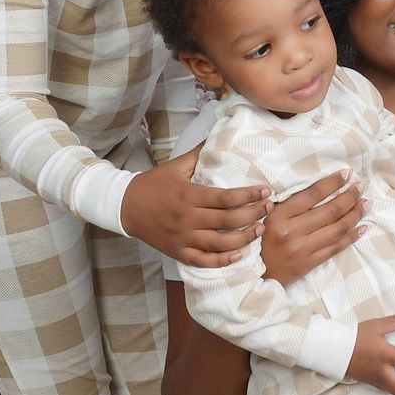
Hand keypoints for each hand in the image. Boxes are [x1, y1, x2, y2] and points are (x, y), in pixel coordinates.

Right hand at [121, 144, 271, 266]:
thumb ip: (199, 153)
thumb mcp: (176, 165)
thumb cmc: (153, 184)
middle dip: (253, 215)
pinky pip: (203, 260)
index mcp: (189, 195)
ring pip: (219, 243)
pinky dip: (221, 260)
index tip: (266, 192)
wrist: (124, 206)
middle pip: (227, 220)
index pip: (226, 197)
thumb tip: (219, 134)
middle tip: (269, 209)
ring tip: (260, 229)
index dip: (248, 195)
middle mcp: (188, 218)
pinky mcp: (177, 251)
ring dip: (243, 238)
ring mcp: (182, 237)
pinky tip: (238, 254)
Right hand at [260, 171, 366, 284]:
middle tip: (362, 186)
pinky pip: (336, 248)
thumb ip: (287, 203)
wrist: (254, 276)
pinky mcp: (309, 264)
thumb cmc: (259, 241)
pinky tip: (363, 227)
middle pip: (330, 210)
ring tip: (366, 203)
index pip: (313, 194)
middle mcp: (292, 232)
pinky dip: (352, 236)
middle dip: (350, 196)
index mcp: (279, 216)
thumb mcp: (266, 217)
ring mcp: (302, 249)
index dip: (333, 182)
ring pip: (337, 228)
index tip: (348, 173)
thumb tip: (318, 185)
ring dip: (355, 214)